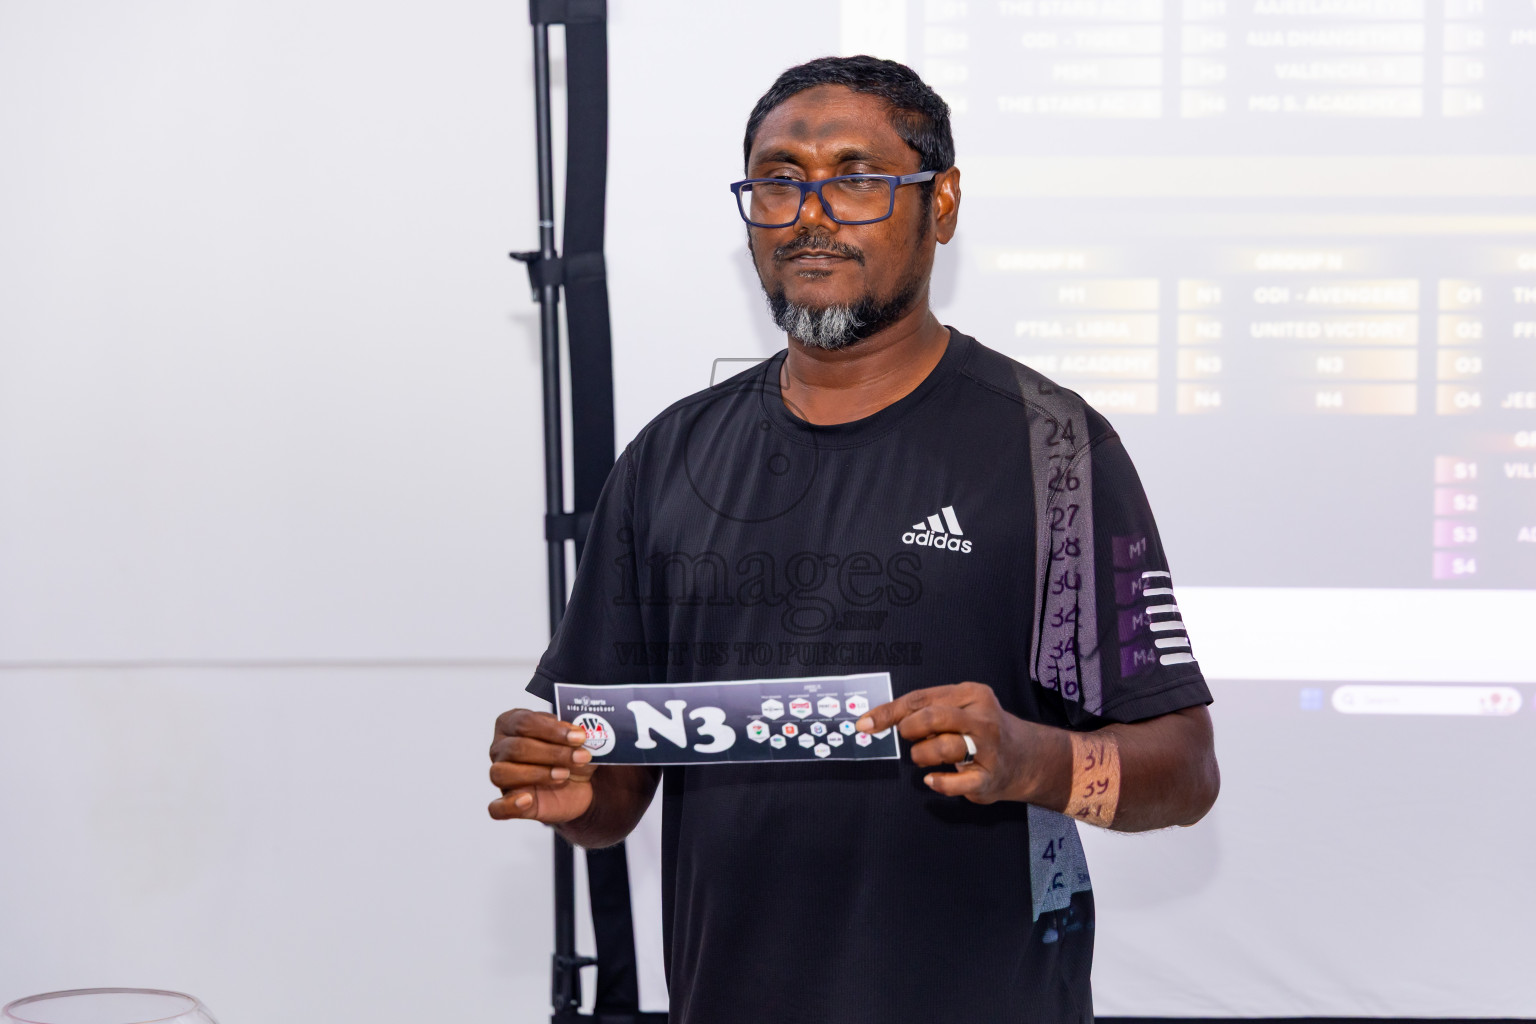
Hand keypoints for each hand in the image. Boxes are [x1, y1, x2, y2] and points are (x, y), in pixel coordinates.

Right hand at [487, 709, 596, 822]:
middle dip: (553, 753)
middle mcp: (500, 747)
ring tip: (564, 775)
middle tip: (581, 757)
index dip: (552, 730)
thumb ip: (575, 732)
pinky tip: (528, 800)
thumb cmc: (571, 752)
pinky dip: (509, 805)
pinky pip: (497, 808)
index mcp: (512, 722)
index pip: (524, 722)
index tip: (579, 736)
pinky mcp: (507, 802)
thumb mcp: (577, 739)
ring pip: (502, 773)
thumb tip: (580, 733)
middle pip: (516, 748)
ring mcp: (501, 775)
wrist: (581, 783)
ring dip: (538, 774)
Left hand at [858, 681, 1049, 803]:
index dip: (889, 712)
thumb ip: (926, 711)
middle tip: (908, 738)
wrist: (1028, 758)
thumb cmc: (981, 731)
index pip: (922, 699)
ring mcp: (989, 748)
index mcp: (972, 694)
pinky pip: (959, 781)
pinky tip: (931, 780)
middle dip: (910, 729)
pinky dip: (940, 782)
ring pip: (944, 747)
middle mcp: (983, 718)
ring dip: (923, 755)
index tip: (865, 724)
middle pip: (934, 717)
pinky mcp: (990, 776)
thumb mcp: (960, 709)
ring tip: (924, 757)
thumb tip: (881, 719)